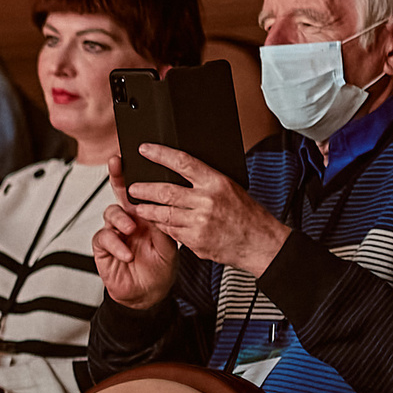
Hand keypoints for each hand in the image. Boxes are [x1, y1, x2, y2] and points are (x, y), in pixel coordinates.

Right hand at [93, 154, 181, 309]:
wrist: (150, 294)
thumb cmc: (161, 268)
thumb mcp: (171, 244)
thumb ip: (166, 223)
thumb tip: (168, 203)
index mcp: (148, 214)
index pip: (142, 189)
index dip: (137, 172)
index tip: (138, 155)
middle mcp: (130, 219)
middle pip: (120, 191)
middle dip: (118, 176)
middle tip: (117, 164)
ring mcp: (116, 232)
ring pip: (110, 212)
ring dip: (120, 218)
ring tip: (131, 229)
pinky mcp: (104, 247)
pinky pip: (104, 238)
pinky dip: (115, 244)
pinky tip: (127, 253)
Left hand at [124, 145, 289, 275]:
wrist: (260, 243)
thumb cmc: (247, 214)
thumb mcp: (230, 188)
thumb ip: (206, 182)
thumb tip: (180, 171)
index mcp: (216, 183)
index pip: (182, 162)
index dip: (160, 154)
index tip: (144, 150)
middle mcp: (207, 201)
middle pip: (165, 191)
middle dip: (144, 189)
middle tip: (132, 188)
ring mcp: (200, 223)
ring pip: (163, 213)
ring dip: (147, 210)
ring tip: (138, 206)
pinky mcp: (196, 241)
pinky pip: (171, 231)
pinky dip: (161, 226)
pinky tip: (156, 222)